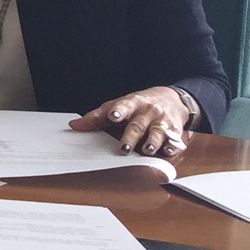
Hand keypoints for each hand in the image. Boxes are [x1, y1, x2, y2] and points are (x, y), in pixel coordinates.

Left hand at [70, 86, 190, 155]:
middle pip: (138, 125)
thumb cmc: (138, 104)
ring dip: (153, 142)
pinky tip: (169, 151)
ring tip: (147, 150)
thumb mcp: (118, 105)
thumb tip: (74, 126)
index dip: (118, 111)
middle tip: (125, 148)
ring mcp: (162, 120)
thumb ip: (97, 117)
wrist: (171, 98)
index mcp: (131, 103)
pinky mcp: (176, 129)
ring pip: (158, 132)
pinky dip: (173, 145)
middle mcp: (147, 111)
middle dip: (132, 136)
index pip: (123, 106)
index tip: (113, 116)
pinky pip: (175, 139)